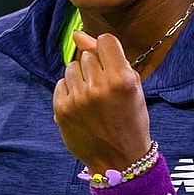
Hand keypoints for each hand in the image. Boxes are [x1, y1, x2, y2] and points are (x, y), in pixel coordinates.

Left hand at [53, 31, 151, 173]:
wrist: (120, 160)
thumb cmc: (131, 120)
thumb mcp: (132, 87)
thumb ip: (109, 57)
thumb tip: (78, 34)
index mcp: (122, 79)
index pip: (105, 40)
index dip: (108, 50)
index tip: (111, 64)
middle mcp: (98, 87)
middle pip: (88, 54)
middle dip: (95, 67)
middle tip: (104, 87)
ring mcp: (78, 99)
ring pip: (72, 67)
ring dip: (81, 78)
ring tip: (92, 97)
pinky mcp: (62, 109)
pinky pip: (61, 83)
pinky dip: (69, 91)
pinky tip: (81, 105)